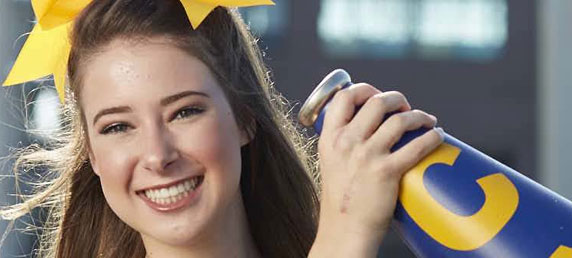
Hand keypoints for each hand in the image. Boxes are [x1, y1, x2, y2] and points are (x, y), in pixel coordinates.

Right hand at [309, 83, 443, 256]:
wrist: (344, 230)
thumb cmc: (341, 199)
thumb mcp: (331, 163)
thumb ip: (344, 144)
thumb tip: (370, 127)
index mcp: (330, 138)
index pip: (344, 97)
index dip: (365, 89)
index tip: (377, 95)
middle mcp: (346, 142)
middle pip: (376, 102)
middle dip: (396, 98)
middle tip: (404, 107)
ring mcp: (366, 156)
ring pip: (399, 119)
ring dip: (418, 115)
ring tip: (426, 120)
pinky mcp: (386, 172)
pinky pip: (417, 145)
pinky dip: (432, 136)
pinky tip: (437, 135)